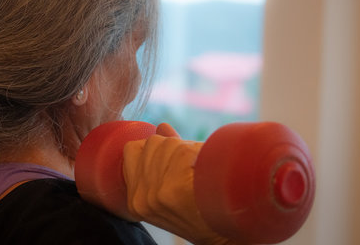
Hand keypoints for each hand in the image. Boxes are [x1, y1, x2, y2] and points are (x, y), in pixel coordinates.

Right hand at [123, 123, 246, 244]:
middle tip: (190, 168)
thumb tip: (161, 126)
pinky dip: (200, 155)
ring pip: (169, 144)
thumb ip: (163, 159)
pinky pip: (184, 152)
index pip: (132, 151)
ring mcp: (156, 194)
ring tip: (199, 172)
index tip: (173, 160)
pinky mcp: (174, 190)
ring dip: (188, 150)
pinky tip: (206, 171)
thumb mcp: (173, 189)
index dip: (156, 148)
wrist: (227, 239)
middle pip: (152, 143)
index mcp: (135, 199)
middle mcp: (141, 197)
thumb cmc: (202, 211)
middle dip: (173, 147)